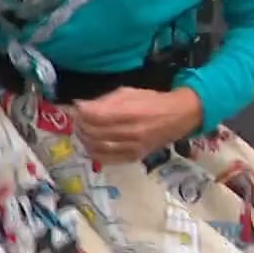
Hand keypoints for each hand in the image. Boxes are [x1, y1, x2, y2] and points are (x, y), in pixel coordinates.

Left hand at [74, 87, 202, 162]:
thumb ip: (104, 101)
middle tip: (76, 119)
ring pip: (98, 147)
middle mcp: (131, 133)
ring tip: (81, 130)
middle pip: (94, 133)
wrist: (178, 117)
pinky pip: (108, 159)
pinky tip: (90, 145)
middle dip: (80, 125)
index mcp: (130, 113)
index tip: (75, 107)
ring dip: (84, 139)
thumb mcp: (128, 92)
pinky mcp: (134, 157)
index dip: (81, 112)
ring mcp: (133, 148)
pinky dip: (94, 152)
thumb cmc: (152, 100)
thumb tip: (81, 106)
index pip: (96, 116)